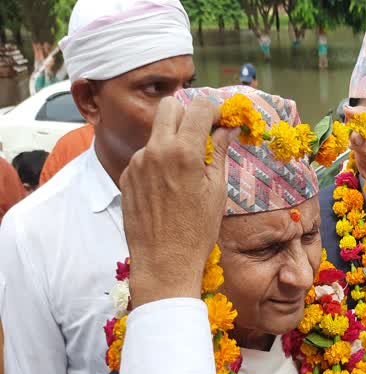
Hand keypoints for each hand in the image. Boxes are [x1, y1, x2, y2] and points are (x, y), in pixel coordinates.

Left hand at [120, 96, 236, 306]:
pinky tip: (168, 188)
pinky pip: (145, 156)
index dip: (215, 111)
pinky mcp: (126, 177)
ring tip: (186, 172)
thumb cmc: (197, 231)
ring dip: (173, 141)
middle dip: (188, 114)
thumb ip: (218, 153)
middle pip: (170, 106)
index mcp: (183, 152)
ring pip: (156, 133)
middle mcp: (155, 151)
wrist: (164, 262)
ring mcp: (137, 163)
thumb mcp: (216, 191)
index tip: (221, 122)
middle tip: (201, 135)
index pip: (199, 108)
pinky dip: (159, 162)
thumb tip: (227, 130)